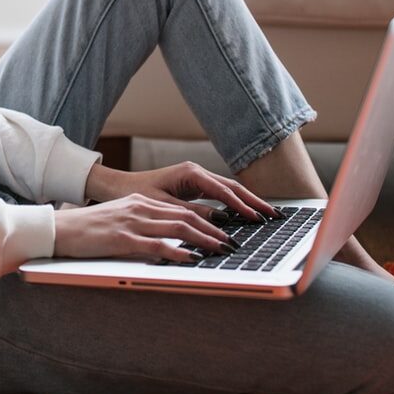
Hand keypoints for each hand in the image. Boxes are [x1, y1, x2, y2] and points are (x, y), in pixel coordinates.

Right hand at [52, 194, 235, 262]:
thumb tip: (169, 239)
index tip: (224, 233)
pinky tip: (192, 258)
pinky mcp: (122, 238)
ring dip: (204, 240)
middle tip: (232, 243)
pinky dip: (178, 251)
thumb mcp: (120, 220)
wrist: (60, 229)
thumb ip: (144, 225)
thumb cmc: (88, 229)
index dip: (207, 221)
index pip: (181, 210)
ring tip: (221, 250)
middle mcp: (140, 208)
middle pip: (185, 217)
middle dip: (213, 230)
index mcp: (140, 202)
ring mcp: (132, 222)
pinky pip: (156, 245)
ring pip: (177, 228)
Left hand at [85, 160, 279, 222]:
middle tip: (274, 216)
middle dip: (254, 201)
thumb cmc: (137, 194)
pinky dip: (235, 204)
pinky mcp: (194, 185)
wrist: (119, 186)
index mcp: (190, 173)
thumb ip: (192, 213)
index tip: (257, 219)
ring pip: (229, 190)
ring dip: (248, 202)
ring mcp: (197, 178)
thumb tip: (221, 222)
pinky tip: (247, 215)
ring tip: (268, 216)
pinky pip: (220, 194)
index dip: (242, 206)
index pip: (224, 191)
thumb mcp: (164, 207)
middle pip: (233, 187)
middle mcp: (197, 172)